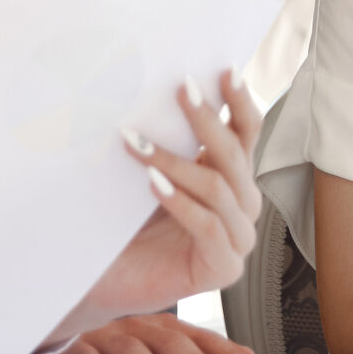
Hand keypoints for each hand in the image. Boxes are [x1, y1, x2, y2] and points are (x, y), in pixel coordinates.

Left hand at [69, 72, 264, 329]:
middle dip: (207, 119)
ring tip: (137, 143)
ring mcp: (238, 240)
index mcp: (230, 178)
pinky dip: (180, 200)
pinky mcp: (223, 269)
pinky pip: (208, 224)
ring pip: (218, 187)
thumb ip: (166, 143)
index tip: (223, 70)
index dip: (240, 101)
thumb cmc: (126, 227)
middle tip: (181, 89)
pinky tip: (153, 182)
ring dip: (176, 160)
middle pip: (235, 155)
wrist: (105, 283)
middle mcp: (242, 205)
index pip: (247, 132)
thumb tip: (154, 89)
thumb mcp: (151, 174)